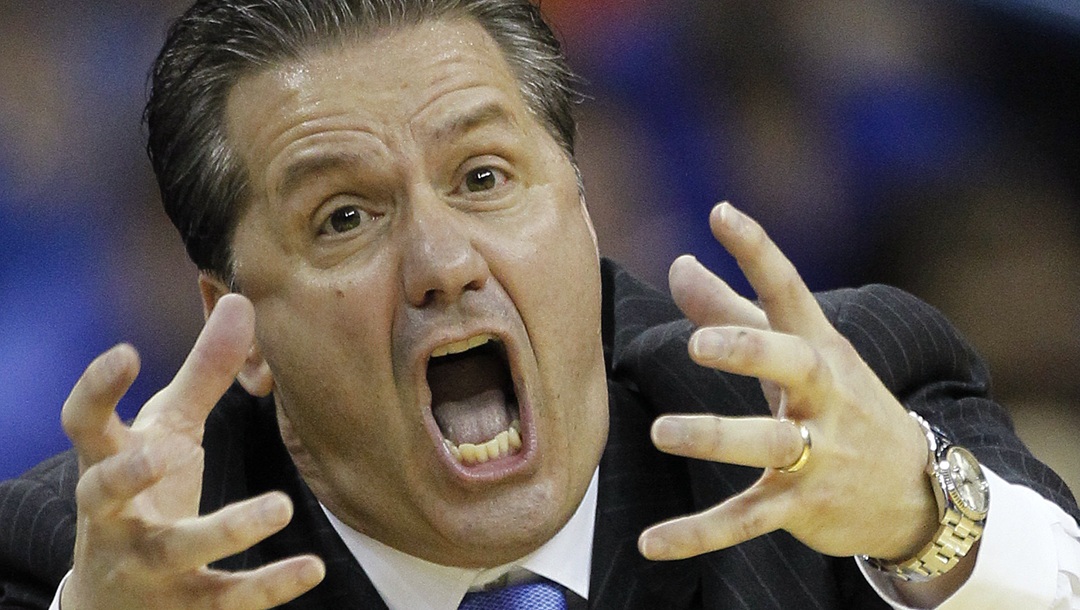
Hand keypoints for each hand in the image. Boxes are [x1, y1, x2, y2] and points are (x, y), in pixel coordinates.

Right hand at [60, 294, 324, 609]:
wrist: (113, 599)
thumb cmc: (144, 493)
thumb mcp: (167, 432)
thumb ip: (202, 373)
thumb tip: (240, 300)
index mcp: (107, 463)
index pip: (84, 426)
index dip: (95, 389)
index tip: (123, 352)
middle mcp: (114, 516)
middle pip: (104, 495)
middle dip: (129, 476)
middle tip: (171, 454)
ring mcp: (145, 564)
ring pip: (176, 550)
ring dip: (226, 529)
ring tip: (280, 506)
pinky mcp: (184, 605)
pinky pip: (225, 599)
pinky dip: (268, 587)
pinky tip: (312, 567)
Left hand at [638, 202, 938, 561]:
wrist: (915, 491)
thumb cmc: (839, 402)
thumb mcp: (797, 352)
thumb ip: (732, 309)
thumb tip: (678, 263)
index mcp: (819, 348)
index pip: (789, 290)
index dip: (757, 251)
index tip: (720, 213)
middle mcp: (823, 395)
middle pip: (792, 363)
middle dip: (750, 349)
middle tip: (700, 343)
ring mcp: (817, 452)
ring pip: (768, 442)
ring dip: (716, 437)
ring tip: (662, 432)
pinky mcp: (800, 505)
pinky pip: (745, 520)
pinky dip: (697, 534)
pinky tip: (650, 543)